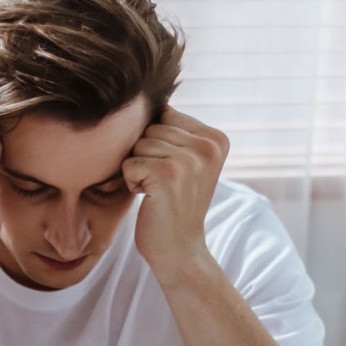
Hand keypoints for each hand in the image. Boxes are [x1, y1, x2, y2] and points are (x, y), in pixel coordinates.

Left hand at [122, 106, 228, 280]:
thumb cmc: (172, 203)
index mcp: (216, 138)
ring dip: (138, 169)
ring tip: (157, 191)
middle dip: (145, 156)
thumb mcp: (184, 161)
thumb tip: (151, 96)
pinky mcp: (167, 175)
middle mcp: (208, 145)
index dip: (155, 144)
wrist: (179, 249)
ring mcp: (189, 160)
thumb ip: (174, 131)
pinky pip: (129, 163)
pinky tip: (149, 198)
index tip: (171, 171)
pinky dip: (131, 182)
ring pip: (136, 145)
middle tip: (162, 185)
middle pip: (148, 130)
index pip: (163, 116)